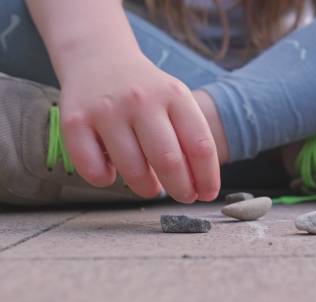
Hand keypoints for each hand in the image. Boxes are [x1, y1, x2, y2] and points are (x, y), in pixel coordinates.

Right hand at [59, 52, 219, 202]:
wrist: (99, 57)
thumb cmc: (146, 91)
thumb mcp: (176, 101)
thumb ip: (190, 137)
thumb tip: (200, 185)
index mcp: (174, 95)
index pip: (200, 145)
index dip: (207, 178)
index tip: (207, 194)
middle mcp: (141, 100)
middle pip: (169, 161)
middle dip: (181, 189)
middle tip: (184, 196)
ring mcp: (107, 110)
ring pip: (133, 170)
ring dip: (147, 188)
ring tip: (151, 186)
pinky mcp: (74, 122)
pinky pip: (93, 170)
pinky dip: (105, 180)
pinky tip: (112, 171)